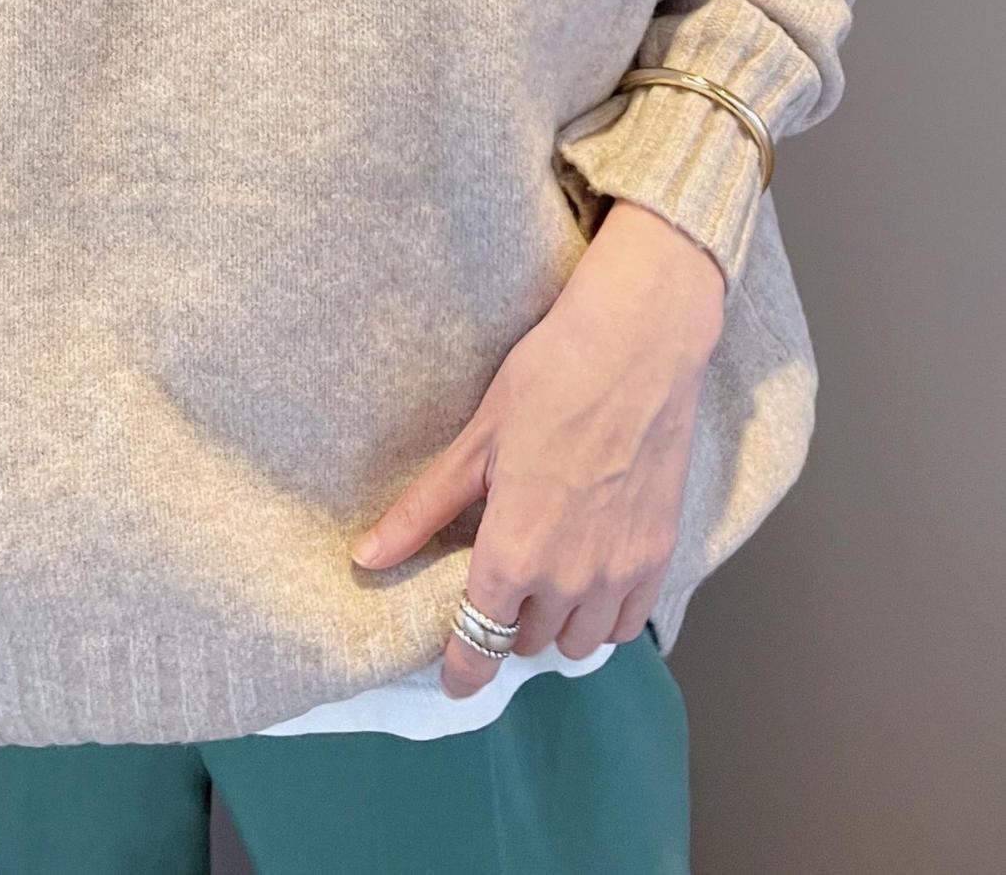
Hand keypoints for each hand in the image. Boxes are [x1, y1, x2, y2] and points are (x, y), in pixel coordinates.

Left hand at [349, 198, 726, 697]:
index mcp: (515, 552)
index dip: (462, 670)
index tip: (452, 675)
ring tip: (539, 582)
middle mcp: (570, 578)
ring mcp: (620, 572)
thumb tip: (365, 558)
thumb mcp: (475, 443)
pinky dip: (603, 618)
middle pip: (526, 641)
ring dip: (553, 625)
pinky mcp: (659, 556)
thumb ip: (422, 511)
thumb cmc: (550, 380)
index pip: (480, 644)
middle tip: (494, 584)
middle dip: (503, 625)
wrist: (638, 348)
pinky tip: (587, 581)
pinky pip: (627, 624)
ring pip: (579, 642)